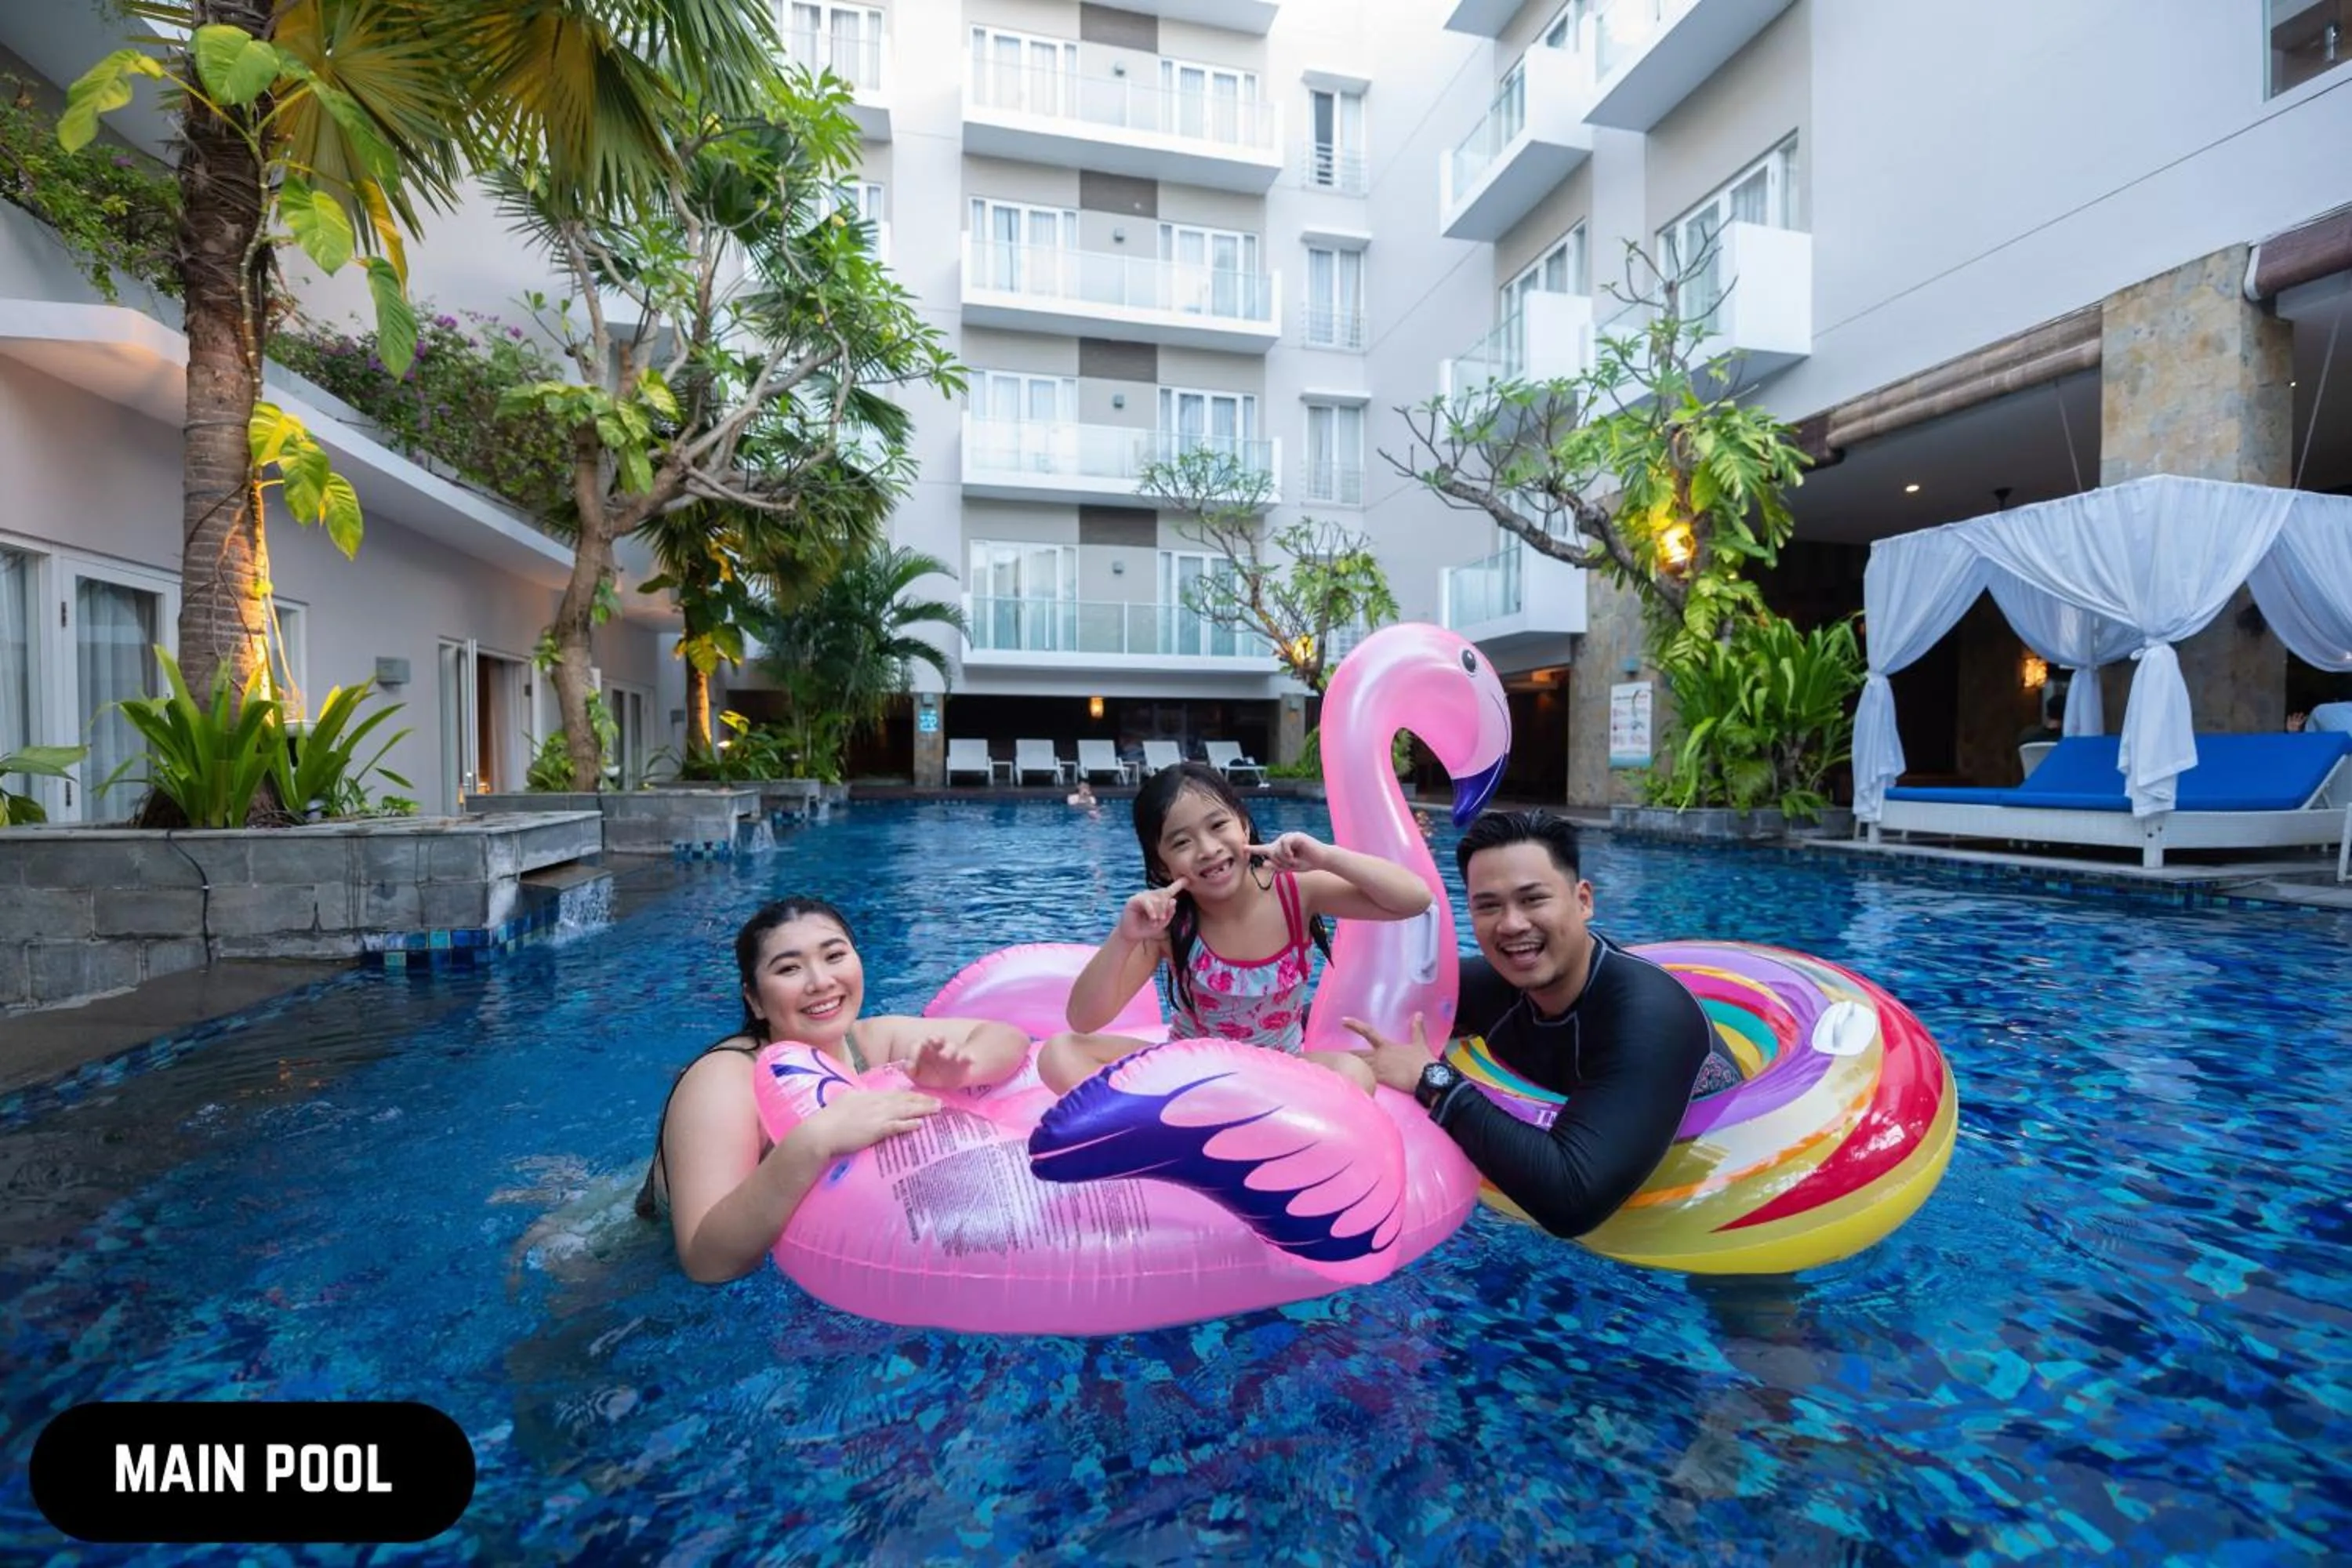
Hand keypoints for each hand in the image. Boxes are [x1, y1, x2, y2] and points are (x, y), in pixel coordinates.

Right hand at [808, 1087, 939, 1157]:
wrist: (820, 1132)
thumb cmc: (827, 1120)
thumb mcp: (843, 1102)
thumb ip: (854, 1099)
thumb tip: (859, 1096)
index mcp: (866, 1096)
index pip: (893, 1093)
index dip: (909, 1094)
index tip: (921, 1095)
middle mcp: (874, 1102)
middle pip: (903, 1099)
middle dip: (922, 1099)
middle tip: (939, 1100)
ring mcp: (876, 1115)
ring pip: (904, 1110)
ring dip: (922, 1109)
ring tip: (937, 1109)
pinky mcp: (876, 1129)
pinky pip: (897, 1126)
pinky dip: (909, 1124)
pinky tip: (921, 1124)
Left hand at [905, 1033, 976, 1089]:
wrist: (950, 1078)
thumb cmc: (929, 1075)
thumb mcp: (917, 1075)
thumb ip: (910, 1070)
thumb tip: (907, 1066)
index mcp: (924, 1049)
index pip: (918, 1045)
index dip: (914, 1052)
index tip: (911, 1064)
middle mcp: (939, 1047)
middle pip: (937, 1039)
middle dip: (935, 1039)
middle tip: (933, 1041)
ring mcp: (952, 1053)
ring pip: (952, 1047)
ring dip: (949, 1050)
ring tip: (945, 1056)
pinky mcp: (964, 1061)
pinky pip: (967, 1057)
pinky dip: (969, 1057)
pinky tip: (971, 1060)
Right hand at [1115, 878, 1188, 942]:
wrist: (1133, 935)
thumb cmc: (1147, 928)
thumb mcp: (1163, 923)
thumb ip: (1170, 913)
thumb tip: (1174, 900)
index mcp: (1159, 899)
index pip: (1170, 890)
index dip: (1178, 884)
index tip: (1187, 879)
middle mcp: (1151, 895)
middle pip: (1165, 896)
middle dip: (1166, 908)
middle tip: (1162, 919)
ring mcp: (1142, 895)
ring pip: (1157, 899)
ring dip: (1159, 912)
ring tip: (1156, 922)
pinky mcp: (1134, 900)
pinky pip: (1147, 902)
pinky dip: (1152, 911)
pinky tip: (1153, 918)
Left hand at [1245, 831, 1327, 872]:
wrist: (1322, 860)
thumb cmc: (1307, 863)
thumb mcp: (1290, 868)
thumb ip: (1277, 866)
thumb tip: (1263, 863)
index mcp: (1280, 848)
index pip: (1265, 849)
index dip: (1254, 849)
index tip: (1243, 849)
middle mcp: (1282, 841)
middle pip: (1271, 853)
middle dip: (1281, 862)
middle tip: (1292, 864)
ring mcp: (1289, 837)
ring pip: (1277, 849)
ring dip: (1285, 859)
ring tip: (1296, 860)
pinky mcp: (1295, 835)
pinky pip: (1284, 844)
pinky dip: (1288, 852)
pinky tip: (1295, 855)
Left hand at [1342, 1012, 1436, 1092]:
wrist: (1427, 1078)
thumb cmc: (1422, 1061)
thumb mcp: (1420, 1043)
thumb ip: (1417, 1029)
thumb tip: (1418, 1014)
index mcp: (1386, 1046)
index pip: (1368, 1032)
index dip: (1355, 1025)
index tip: (1342, 1020)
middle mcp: (1379, 1057)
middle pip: (1357, 1055)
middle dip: (1345, 1055)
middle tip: (1330, 1055)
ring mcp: (1378, 1070)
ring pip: (1359, 1068)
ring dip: (1347, 1068)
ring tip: (1334, 1070)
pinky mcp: (1381, 1082)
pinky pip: (1365, 1081)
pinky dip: (1357, 1082)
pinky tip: (1348, 1086)